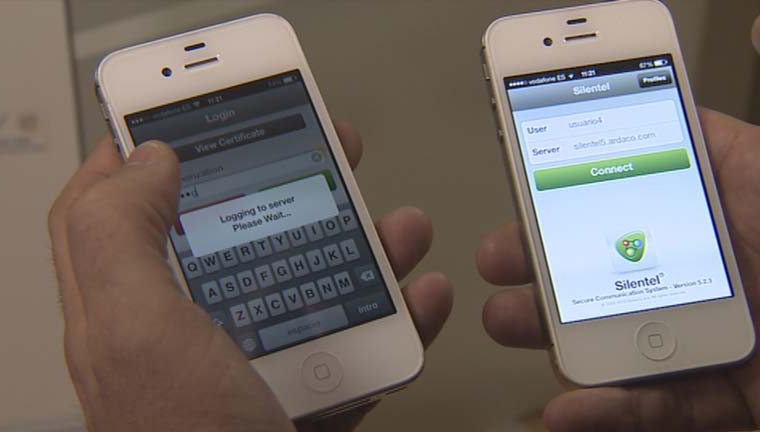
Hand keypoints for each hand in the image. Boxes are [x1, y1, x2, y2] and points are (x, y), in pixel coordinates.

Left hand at [49, 122, 452, 431]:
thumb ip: (118, 235)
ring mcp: (249, 362)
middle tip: (317, 142)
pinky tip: (421, 294)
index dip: (131, 160)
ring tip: (397, 221)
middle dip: (276, 177)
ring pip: (304, 279)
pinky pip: (353, 338)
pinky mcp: (302, 389)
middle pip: (223, 231)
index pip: (107, 215)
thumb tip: (145, 159)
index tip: (178, 119)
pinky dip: (395, 312)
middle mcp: (185, 332)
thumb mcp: (136, 331)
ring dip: (358, 241)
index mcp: (129, 308)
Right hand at [477, 21, 759, 430]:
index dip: (581, 162)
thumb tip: (758, 25)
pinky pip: (659, 406)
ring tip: (507, 322)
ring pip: (621, 330)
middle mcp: (723, 265)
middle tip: (499, 253)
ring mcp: (720, 332)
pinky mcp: (727, 395)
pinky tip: (564, 407)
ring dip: (554, 331)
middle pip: (615, 254)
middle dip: (544, 253)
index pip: (647, 169)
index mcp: (742, 202)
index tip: (524, 158)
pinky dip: (609, 411)